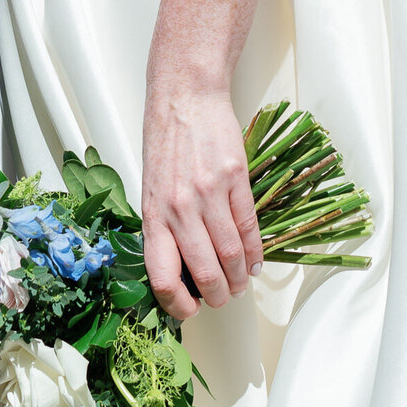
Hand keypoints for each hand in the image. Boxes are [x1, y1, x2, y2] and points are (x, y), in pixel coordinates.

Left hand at [141, 82, 263, 321]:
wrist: (185, 96)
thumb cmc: (165, 142)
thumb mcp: (151, 188)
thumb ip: (164, 226)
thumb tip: (182, 268)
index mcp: (154, 214)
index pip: (162, 277)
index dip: (177, 304)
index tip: (189, 310)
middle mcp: (180, 209)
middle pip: (205, 273)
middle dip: (217, 297)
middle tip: (222, 299)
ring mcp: (209, 194)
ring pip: (231, 256)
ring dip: (239, 279)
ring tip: (240, 283)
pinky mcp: (235, 179)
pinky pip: (248, 227)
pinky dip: (255, 252)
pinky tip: (255, 262)